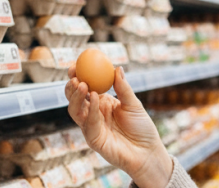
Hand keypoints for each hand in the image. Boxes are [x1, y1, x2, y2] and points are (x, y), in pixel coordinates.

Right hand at [65, 65, 172, 187]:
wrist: (148, 152)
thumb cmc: (141, 128)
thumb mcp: (133, 104)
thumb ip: (123, 88)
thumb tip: (117, 68)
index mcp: (101, 103)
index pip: (85, 89)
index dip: (77, 78)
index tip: (75, 66)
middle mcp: (93, 114)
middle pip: (75, 99)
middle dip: (71, 87)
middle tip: (75, 75)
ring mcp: (92, 127)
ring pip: (75, 111)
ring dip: (76, 97)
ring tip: (82, 84)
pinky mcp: (94, 140)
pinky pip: (89, 124)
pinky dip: (91, 110)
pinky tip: (95, 97)